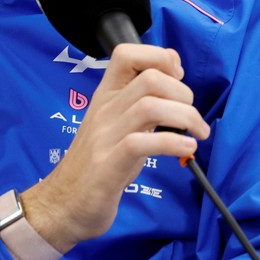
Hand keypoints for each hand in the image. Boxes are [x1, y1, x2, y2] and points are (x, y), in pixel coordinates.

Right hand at [22, 43, 209, 251]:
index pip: (126, 53)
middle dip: (183, 93)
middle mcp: (104, 110)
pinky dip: (173, 143)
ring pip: (150, 107)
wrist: (63, 205)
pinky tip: (187, 149)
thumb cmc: (97, 164)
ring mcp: (105, 137)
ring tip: (197, 133)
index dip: (160, 56)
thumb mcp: (118, 125)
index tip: (178, 77)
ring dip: (185, 117)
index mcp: (105, 95)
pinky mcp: (108, 165)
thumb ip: (140, 104)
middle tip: (192, 116)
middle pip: (150, 78)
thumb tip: (176, 87)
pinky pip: (143, 143)